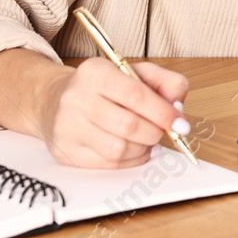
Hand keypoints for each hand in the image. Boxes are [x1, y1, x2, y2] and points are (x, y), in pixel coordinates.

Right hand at [35, 58, 190, 168]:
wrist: (57, 99)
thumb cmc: (104, 87)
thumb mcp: (137, 73)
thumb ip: (166, 83)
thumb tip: (177, 109)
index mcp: (95, 72)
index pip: (135, 95)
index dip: (163, 113)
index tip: (181, 124)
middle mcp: (76, 98)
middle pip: (128, 125)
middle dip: (154, 132)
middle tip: (162, 131)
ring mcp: (67, 127)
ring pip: (118, 149)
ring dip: (142, 148)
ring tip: (146, 139)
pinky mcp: (65, 152)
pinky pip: (108, 164)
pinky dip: (129, 160)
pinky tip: (133, 149)